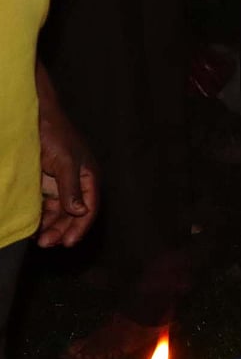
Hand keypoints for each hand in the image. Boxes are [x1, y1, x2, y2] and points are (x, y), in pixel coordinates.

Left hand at [37, 108, 97, 248]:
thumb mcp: (65, 162)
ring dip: (50, 225)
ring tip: (38, 239)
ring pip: (59, 211)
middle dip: (62, 229)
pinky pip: (45, 204)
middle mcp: (77, 182)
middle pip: (73, 213)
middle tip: (46, 244)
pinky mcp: (45, 181)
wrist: (33, 115)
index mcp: (89, 177)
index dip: (80, 227)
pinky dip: (41, 215)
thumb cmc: (54, 134)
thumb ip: (72, 187)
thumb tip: (80, 212)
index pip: (89, 208)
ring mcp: (60, 182)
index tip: (67, 243)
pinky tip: (33, 225)